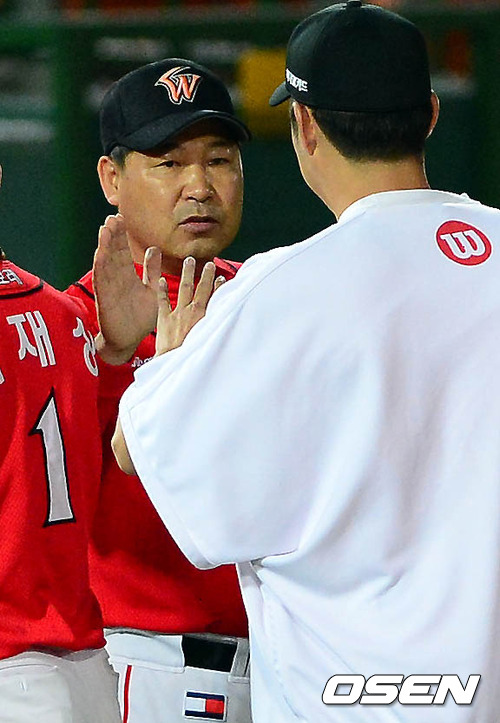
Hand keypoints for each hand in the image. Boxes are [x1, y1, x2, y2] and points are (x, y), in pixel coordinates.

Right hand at [93, 214, 161, 364]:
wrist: (129, 341)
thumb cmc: (140, 319)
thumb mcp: (151, 290)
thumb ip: (152, 272)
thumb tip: (154, 250)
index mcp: (128, 277)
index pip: (123, 252)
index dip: (122, 236)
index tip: (121, 218)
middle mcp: (117, 279)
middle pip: (114, 253)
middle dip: (113, 235)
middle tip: (113, 217)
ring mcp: (110, 287)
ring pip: (107, 262)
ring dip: (106, 245)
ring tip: (106, 227)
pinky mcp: (105, 298)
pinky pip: (102, 279)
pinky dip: (101, 265)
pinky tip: (101, 252)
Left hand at [155, 256, 224, 355]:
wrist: (174, 362)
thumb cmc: (193, 355)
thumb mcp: (210, 341)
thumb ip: (218, 329)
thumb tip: (229, 325)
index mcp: (206, 318)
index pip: (215, 297)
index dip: (219, 286)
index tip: (221, 278)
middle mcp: (193, 312)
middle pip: (201, 289)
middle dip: (206, 275)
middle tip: (209, 264)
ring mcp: (178, 313)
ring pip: (184, 289)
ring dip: (187, 274)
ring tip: (189, 261)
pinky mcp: (164, 319)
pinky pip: (163, 301)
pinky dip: (162, 290)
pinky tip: (161, 279)